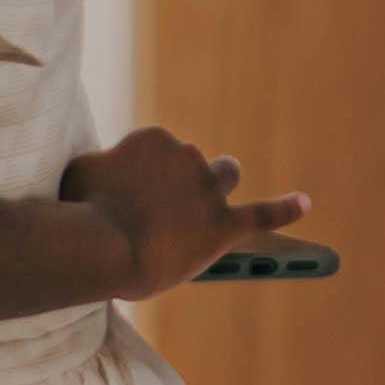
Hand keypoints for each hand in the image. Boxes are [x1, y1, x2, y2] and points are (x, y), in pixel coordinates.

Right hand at [75, 128, 323, 298]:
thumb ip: (103, 166)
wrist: (102, 246)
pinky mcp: (223, 225)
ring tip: (204, 209)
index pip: (158, 153)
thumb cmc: (80, 212)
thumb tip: (111, 172)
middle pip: (194, 161)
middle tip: (159, 211)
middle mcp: (188, 155)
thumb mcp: (80, 172)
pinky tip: (304, 203)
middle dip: (183, 180)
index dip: (144, 180)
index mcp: (155, 139)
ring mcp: (207, 190)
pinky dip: (286, 208)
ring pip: (225, 177)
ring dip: (218, 187)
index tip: (128, 200)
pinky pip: (262, 213)